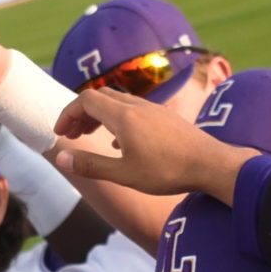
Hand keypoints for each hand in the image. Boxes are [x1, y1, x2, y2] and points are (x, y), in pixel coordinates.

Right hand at [51, 85, 250, 199]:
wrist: (211, 164)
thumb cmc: (167, 171)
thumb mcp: (123, 174)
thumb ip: (90, 165)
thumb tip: (59, 157)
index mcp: (123, 116)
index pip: (85, 100)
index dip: (68, 113)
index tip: (60, 133)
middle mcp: (137, 106)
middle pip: (100, 97)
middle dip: (81, 112)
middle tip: (72, 134)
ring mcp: (153, 109)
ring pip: (118, 102)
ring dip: (99, 115)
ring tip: (91, 136)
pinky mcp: (165, 117)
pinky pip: (134, 109)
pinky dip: (118, 119)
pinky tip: (121, 143)